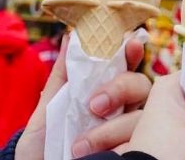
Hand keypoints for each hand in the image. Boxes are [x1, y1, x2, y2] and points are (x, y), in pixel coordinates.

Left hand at [15, 35, 149, 159]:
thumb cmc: (43, 144)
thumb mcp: (47, 109)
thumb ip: (62, 75)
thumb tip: (71, 35)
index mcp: (106, 91)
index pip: (126, 65)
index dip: (131, 52)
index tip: (130, 43)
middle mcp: (123, 110)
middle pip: (142, 86)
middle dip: (121, 88)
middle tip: (94, 105)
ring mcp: (130, 134)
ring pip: (142, 118)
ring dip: (112, 129)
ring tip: (79, 147)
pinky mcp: (132, 155)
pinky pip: (139, 145)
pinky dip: (120, 148)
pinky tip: (101, 155)